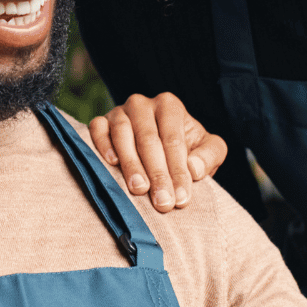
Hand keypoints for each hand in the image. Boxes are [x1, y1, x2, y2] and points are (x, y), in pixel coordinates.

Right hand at [89, 92, 226, 211]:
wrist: (158, 148)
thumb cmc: (186, 150)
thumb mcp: (208, 150)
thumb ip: (209, 156)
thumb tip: (194, 169)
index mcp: (170, 106)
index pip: (173, 140)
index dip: (178, 170)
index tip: (181, 199)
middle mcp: (142, 104)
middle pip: (148, 139)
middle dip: (157, 174)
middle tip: (163, 202)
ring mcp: (119, 112)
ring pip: (123, 135)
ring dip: (132, 164)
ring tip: (140, 189)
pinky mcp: (100, 122)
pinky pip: (98, 130)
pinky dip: (103, 145)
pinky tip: (112, 164)